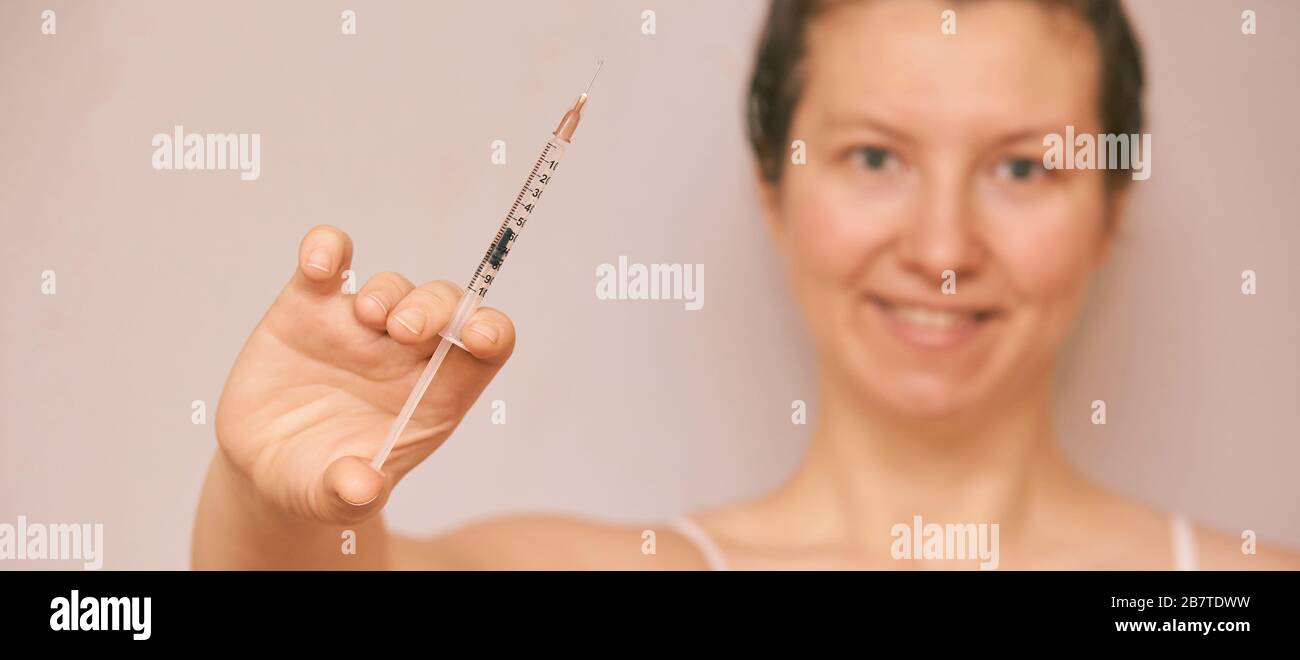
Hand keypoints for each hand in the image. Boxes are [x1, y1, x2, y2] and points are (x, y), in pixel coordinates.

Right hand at [215, 225, 515, 524]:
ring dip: (388, 293)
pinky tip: (317, 264)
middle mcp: (405, 354)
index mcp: (435, 395)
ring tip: (368, 317)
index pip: (486, 350)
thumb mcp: (334, 500)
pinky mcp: (308, 308)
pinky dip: (326, 248)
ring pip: (392, 286)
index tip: (478, 336)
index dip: (491, 332)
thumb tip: (361, 488)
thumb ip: (350, 495)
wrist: (266, 468)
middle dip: (434, 308)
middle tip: (402, 330)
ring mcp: (358, 327)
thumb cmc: (321, 482)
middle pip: (444, 307)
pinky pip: (328, 261)